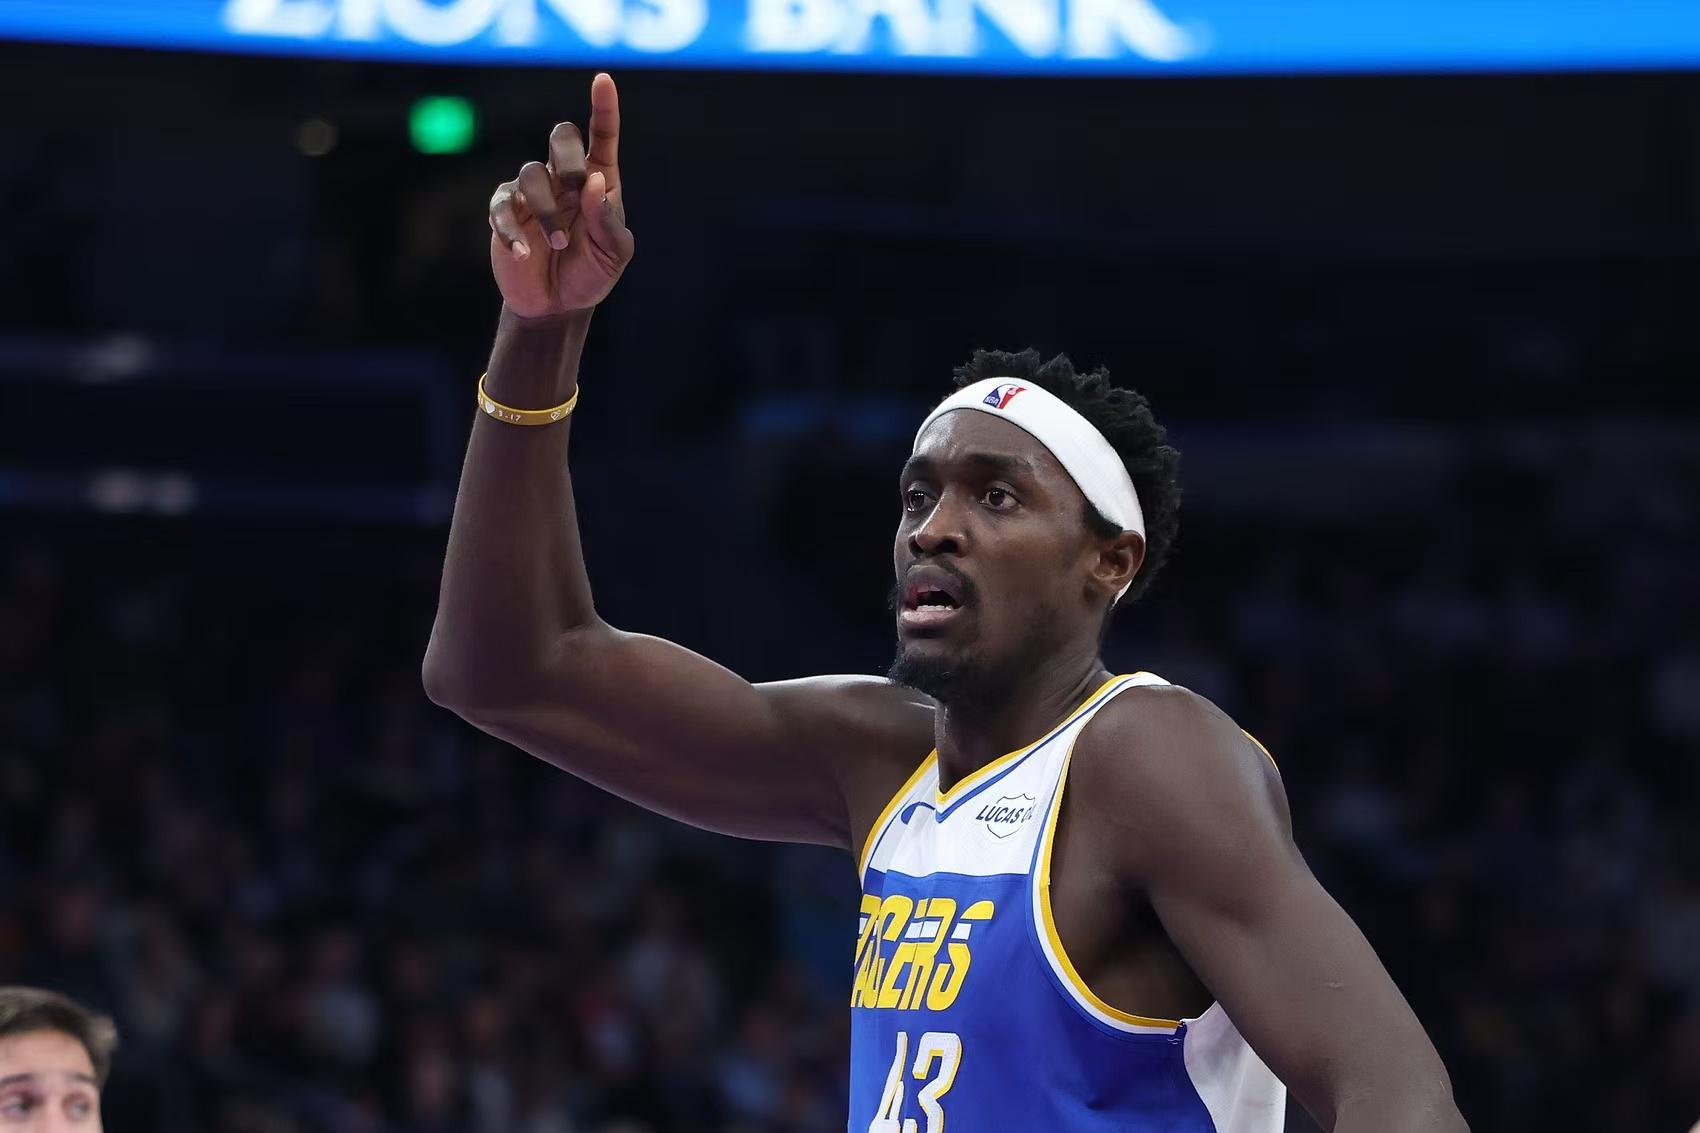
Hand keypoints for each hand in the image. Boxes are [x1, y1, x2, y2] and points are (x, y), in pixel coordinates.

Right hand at [488, 72, 633, 317]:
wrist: (558, 305)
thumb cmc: (591, 273)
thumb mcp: (614, 253)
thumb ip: (608, 220)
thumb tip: (593, 182)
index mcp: (597, 179)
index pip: (602, 135)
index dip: (603, 106)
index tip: (603, 79)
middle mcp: (563, 178)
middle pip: (560, 136)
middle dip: (567, 156)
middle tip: (576, 186)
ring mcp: (531, 193)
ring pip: (531, 174)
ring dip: (547, 209)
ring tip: (558, 243)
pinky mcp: (504, 213)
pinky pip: (502, 208)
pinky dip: (513, 230)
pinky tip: (525, 253)